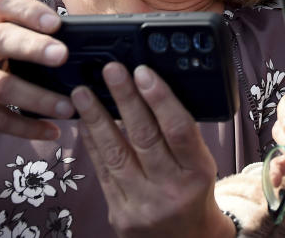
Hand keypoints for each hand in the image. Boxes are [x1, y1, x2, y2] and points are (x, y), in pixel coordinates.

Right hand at [0, 0, 71, 140]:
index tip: (56, 22)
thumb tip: (91, 48)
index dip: (29, 10)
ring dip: (38, 97)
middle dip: (33, 47)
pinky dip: (27, 128)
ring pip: (1, 86)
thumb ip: (39, 40)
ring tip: (68, 107)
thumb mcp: (10, 44)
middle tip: (63, 55)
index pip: (4, 3)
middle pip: (2, 39)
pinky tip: (52, 131)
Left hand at [72, 64, 232, 237]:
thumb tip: (150, 89)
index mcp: (198, 172)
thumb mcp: (201, 164)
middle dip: (125, 99)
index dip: (160, 98)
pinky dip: (92, 143)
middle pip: (144, 138)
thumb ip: (180, 134)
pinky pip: (102, 172)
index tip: (143, 72)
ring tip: (83, 92)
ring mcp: (142, 204)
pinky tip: (84, 122)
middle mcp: (171, 189)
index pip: (178, 130)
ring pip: (116, 154)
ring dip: (96, 118)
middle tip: (110, 70)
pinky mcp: (119, 214)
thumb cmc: (193, 194)